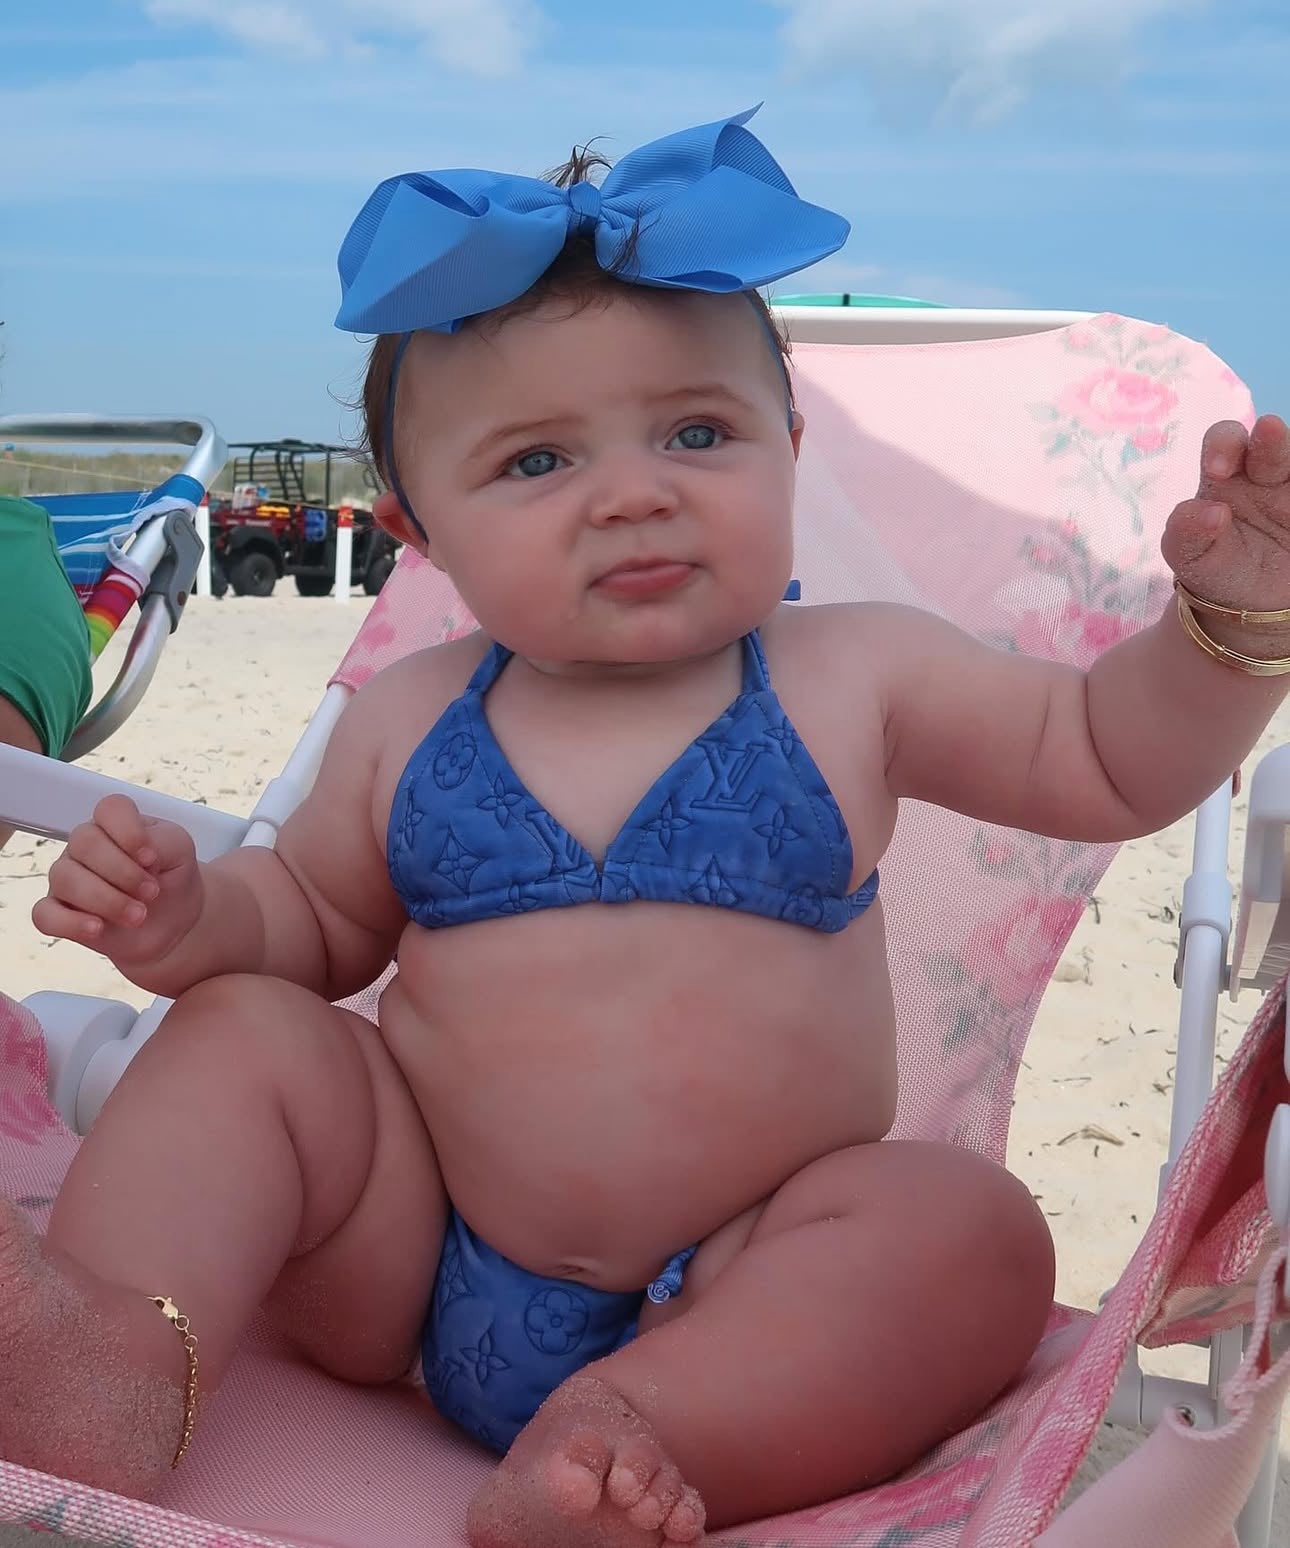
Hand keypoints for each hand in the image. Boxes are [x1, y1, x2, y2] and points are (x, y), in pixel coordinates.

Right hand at [34, 795, 203, 966]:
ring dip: (107, 900)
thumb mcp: (180, 851)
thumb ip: (162, 842)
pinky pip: (45, 915)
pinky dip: (69, 923)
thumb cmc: (172, 876)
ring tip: (138, 916)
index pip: (110, 809)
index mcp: (116, 824)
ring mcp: (68, 877)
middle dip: (123, 872)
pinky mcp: (60, 912)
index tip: (152, 858)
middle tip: (151, 892)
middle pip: (85, 842)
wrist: (173, 920)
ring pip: (66, 878)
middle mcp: (85, 846)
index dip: (129, 832)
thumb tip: (140, 854)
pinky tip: (97, 928)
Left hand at [1162, 415, 1289, 630]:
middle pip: (1273, 439)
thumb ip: (1185, 532)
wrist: (1250, 604)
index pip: (1225, 440)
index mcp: (1226, 474)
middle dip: (1272, 437)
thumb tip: (1210, 511)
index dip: (1223, 445)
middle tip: (1268, 431)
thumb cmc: (1214, 567)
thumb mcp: (1189, 556)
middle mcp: (1266, 471)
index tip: (1217, 470)